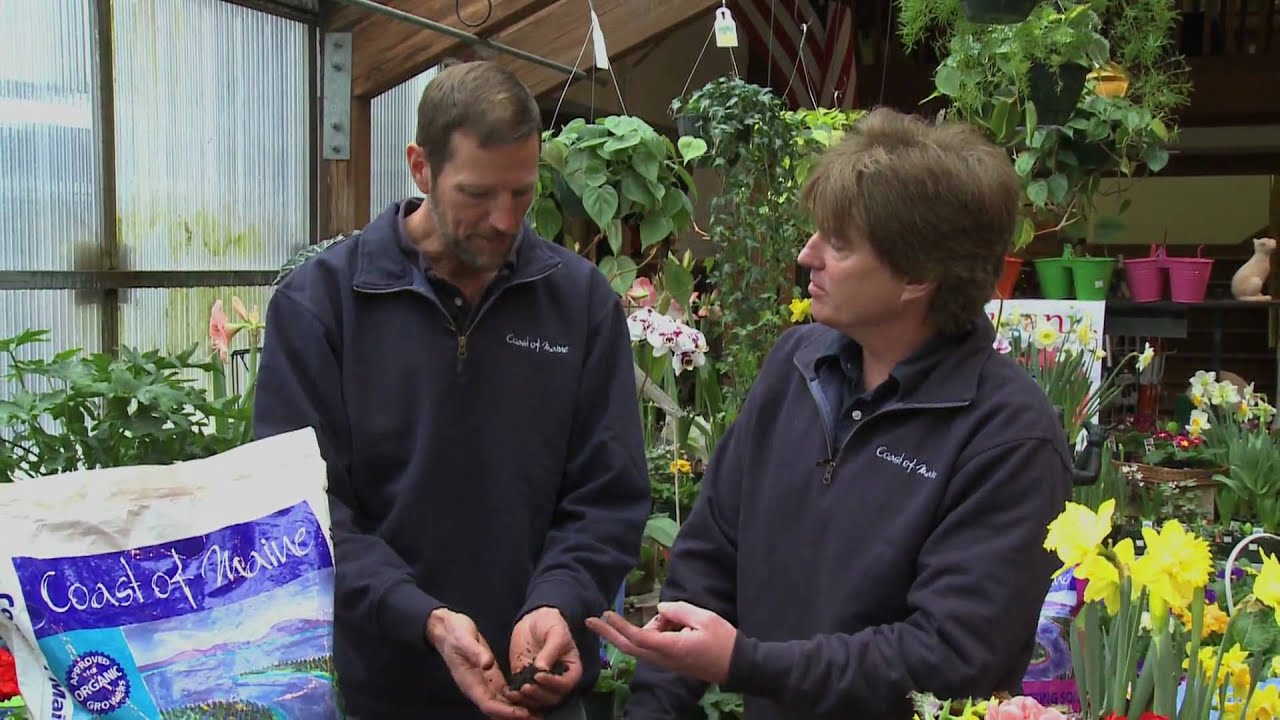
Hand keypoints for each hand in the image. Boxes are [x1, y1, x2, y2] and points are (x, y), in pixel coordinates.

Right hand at [426, 608, 532, 718]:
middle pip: (497, 709)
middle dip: (514, 716)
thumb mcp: (464, 640)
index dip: (506, 711)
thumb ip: (476, 653)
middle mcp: (478, 687)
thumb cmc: (455, 634)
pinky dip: (516, 698)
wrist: (448, 628)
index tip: (523, 713)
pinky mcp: (490, 675)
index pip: (489, 704)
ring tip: (538, 713)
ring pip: (502, 703)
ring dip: (517, 710)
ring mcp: (484, 682)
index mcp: (470, 683)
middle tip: (537, 719)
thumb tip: (487, 664)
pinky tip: (530, 699)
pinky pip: (503, 692)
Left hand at [508, 607, 582, 708]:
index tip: (539, 676)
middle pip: (552, 697)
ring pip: (537, 701)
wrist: (534, 620)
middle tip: (526, 687)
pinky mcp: (525, 681)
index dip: (553, 683)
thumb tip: (542, 669)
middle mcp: (558, 680)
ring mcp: (541, 683)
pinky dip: (516, 697)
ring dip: (527, 700)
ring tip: (516, 692)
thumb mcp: (556, 632)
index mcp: (571, 670)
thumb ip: (551, 650)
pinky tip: (508, 692)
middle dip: (539, 695)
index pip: (566, 684)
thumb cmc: (551, 623)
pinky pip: (523, 695)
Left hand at [585, 601, 734, 684]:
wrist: (737, 665)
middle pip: (630, 647)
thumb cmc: (723, 641)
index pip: (638, 638)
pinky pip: (652, 646)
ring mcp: (666, 662)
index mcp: (671, 648)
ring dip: (645, 627)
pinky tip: (668, 622)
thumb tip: (660, 608)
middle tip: (590, 620)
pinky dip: (651, 632)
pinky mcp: (670, 661)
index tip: (605, 614)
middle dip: (609, 634)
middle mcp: (663, 658)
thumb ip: (679, 610)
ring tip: (675, 617)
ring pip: (642, 644)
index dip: (620, 626)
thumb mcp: (704, 618)